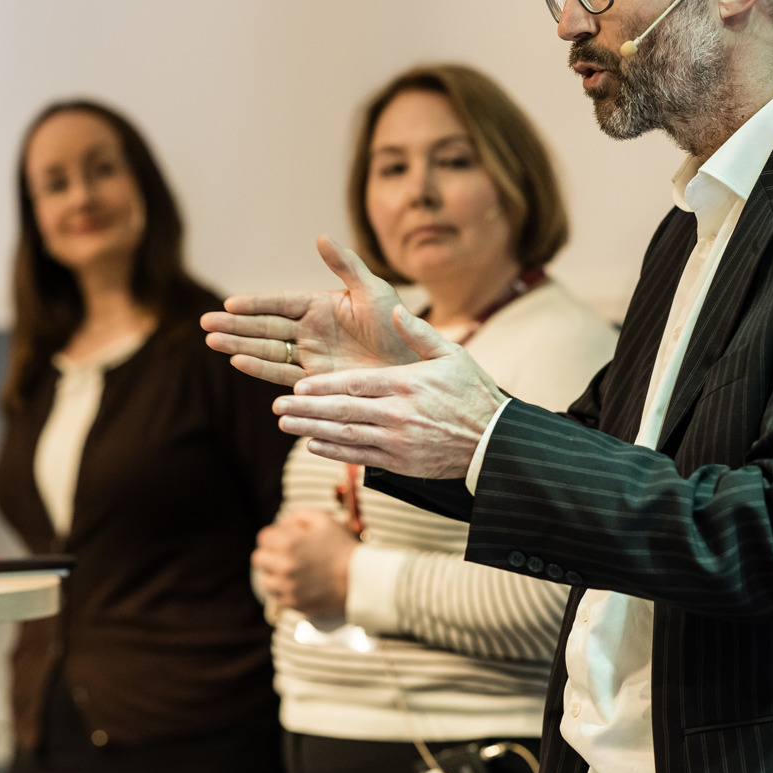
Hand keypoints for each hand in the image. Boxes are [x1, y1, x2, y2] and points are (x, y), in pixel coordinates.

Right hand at [202, 235, 415, 386]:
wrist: (414, 366)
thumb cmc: (399, 325)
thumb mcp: (373, 291)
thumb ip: (346, 266)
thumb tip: (321, 236)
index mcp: (320, 305)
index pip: (280, 302)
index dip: (255, 303)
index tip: (230, 303)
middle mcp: (310, 330)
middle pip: (265, 326)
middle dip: (235, 325)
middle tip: (206, 323)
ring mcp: (310, 356)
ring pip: (267, 349)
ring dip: (239, 345)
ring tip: (212, 340)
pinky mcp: (315, 380)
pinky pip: (282, 373)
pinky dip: (260, 368)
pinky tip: (238, 361)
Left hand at [253, 510, 357, 618]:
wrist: (359, 580)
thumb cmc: (342, 548)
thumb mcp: (323, 520)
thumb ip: (299, 516)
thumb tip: (285, 524)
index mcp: (287, 543)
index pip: (263, 538)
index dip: (274, 536)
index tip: (284, 540)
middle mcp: (282, 566)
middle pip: (259, 559)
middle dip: (270, 554)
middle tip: (285, 556)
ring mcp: (286, 587)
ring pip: (265, 580)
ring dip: (274, 575)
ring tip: (291, 572)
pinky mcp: (293, 604)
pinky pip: (277, 598)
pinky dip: (283, 592)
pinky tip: (297, 585)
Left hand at [273, 304, 506, 478]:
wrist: (495, 442)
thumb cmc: (473, 393)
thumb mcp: (452, 355)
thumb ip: (420, 333)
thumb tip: (395, 310)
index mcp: (407, 383)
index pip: (356, 384)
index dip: (324, 387)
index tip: (297, 387)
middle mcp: (399, 413)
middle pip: (343, 411)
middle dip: (307, 410)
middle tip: (276, 408)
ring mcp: (399, 441)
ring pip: (347, 435)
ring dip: (312, 430)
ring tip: (285, 425)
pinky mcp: (402, 463)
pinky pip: (361, 457)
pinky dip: (335, 452)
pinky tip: (313, 445)